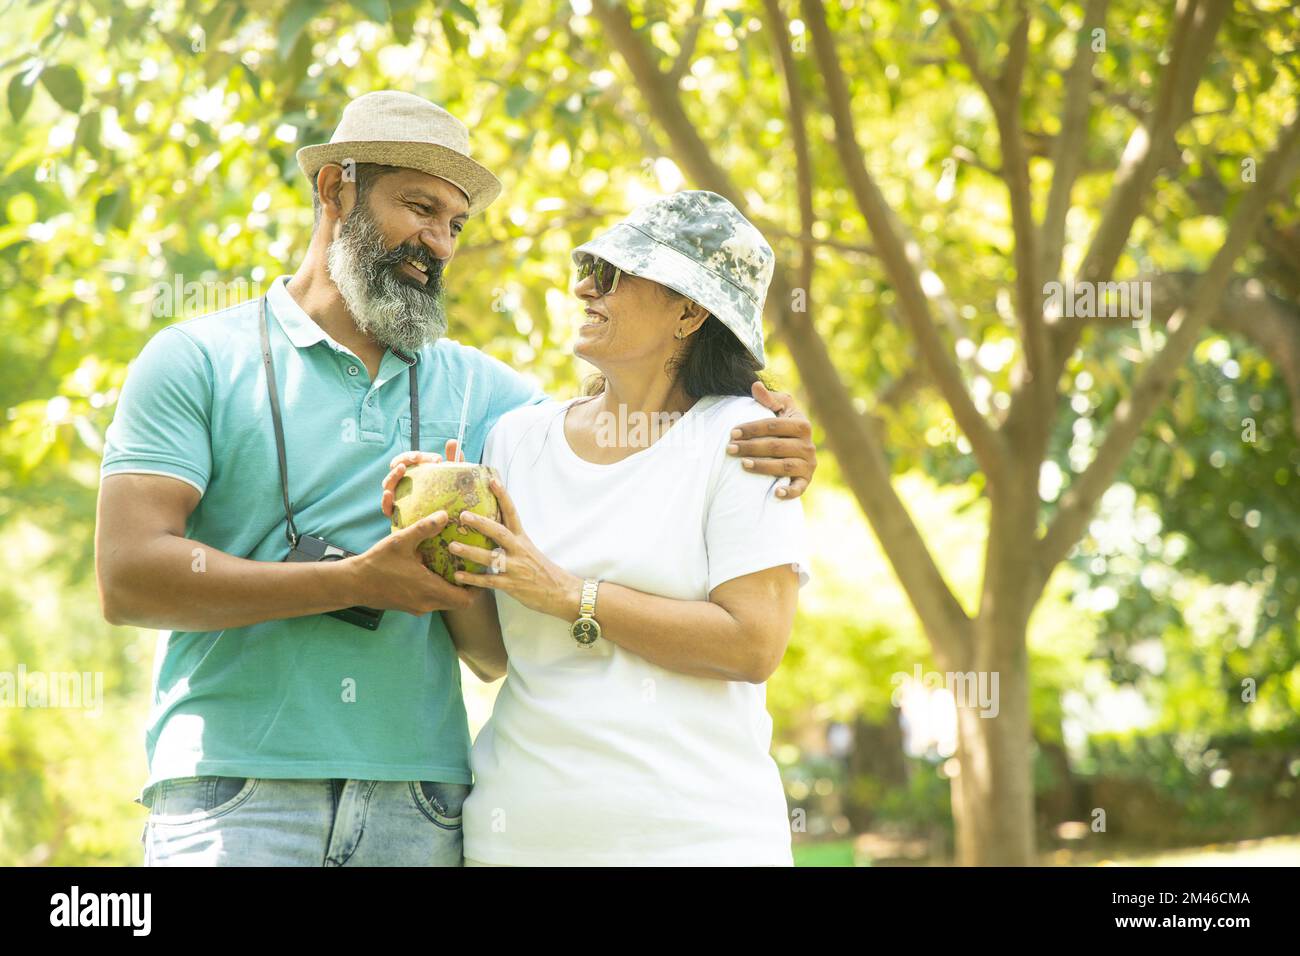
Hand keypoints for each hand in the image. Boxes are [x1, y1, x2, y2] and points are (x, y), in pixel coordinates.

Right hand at [347, 511, 474, 613]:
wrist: (353, 584)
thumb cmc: (377, 563)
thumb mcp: (401, 542)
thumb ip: (424, 528)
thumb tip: (445, 514)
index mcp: (429, 590)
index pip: (465, 599)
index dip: (477, 588)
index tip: (479, 571)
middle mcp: (427, 603)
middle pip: (458, 602)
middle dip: (466, 586)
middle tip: (470, 566)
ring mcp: (417, 607)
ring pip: (445, 602)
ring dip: (451, 588)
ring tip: (454, 566)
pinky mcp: (409, 606)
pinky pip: (432, 601)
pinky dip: (438, 589)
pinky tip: (433, 571)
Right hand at [381, 439, 461, 518]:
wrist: (447, 527)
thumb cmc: (448, 500)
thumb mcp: (453, 481)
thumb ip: (454, 462)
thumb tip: (453, 442)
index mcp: (415, 473)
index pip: (410, 459)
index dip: (419, 456)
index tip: (437, 459)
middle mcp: (404, 484)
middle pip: (397, 466)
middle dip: (405, 459)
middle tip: (417, 458)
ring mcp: (398, 499)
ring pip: (388, 484)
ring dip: (393, 475)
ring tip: (401, 468)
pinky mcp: (396, 516)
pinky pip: (386, 508)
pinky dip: (385, 500)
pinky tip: (389, 494)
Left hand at [446, 477, 581, 620]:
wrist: (560, 592)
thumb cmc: (542, 570)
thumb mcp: (528, 550)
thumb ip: (511, 539)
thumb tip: (489, 527)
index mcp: (523, 539)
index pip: (513, 513)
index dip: (503, 496)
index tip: (492, 481)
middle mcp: (519, 550)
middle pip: (499, 532)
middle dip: (481, 523)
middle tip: (463, 515)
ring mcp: (516, 568)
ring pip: (491, 557)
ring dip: (470, 552)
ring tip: (452, 546)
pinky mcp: (512, 585)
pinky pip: (490, 581)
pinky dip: (473, 579)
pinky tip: (458, 575)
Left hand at [725, 381, 817, 497]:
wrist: (798, 445)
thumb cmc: (784, 423)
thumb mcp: (780, 407)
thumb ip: (768, 398)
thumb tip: (755, 385)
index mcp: (802, 424)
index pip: (774, 425)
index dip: (752, 428)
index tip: (732, 432)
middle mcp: (808, 445)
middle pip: (776, 446)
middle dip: (751, 447)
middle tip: (729, 449)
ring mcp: (808, 464)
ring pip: (785, 466)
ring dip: (763, 466)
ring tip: (743, 465)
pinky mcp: (806, 480)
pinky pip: (799, 488)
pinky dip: (789, 492)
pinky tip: (775, 493)